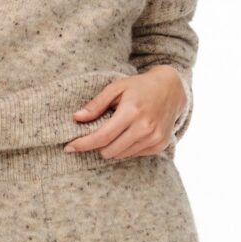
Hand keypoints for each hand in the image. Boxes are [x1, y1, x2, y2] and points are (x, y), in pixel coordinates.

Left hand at [64, 65, 187, 159]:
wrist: (171, 89)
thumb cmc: (139, 86)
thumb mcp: (116, 88)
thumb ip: (96, 104)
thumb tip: (76, 118)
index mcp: (131, 112)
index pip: (102, 136)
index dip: (83, 144)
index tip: (69, 147)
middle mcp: (144, 128)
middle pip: (110, 150)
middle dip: (96, 145)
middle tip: (93, 134)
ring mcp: (154, 138)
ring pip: (121, 155)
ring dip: (111, 147)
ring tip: (115, 130)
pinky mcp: (160, 145)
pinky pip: (134, 154)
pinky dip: (126, 147)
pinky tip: (128, 133)